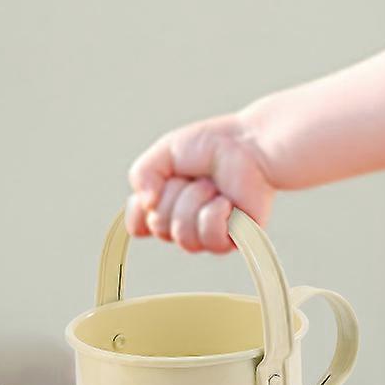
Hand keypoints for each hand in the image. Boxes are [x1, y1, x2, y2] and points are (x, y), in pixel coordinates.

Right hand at [125, 113, 278, 252]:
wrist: (247, 144)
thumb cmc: (210, 147)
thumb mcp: (164, 153)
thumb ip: (142, 174)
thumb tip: (146, 204)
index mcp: (165, 206)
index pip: (138, 227)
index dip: (140, 211)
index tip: (155, 188)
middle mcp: (184, 225)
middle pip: (159, 226)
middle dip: (175, 194)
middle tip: (196, 177)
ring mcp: (208, 235)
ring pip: (183, 236)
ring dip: (196, 202)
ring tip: (212, 186)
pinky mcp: (233, 240)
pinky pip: (211, 239)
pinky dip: (215, 214)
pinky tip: (226, 201)